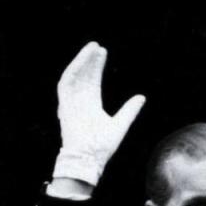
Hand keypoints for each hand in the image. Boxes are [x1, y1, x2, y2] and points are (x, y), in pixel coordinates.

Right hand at [53, 41, 145, 185]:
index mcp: (90, 106)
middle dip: (90, 61)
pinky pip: (66, 84)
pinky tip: (81, 60)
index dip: (97, 66)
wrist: (89, 159)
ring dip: (81, 62)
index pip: (92, 81)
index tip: (103, 52)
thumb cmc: (102, 147)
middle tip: (98, 46)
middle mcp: (80, 103)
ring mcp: (71, 104)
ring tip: (91, 48)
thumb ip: (130, 110)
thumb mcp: (120, 124)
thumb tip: (141, 97)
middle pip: (83, 76)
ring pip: (74, 77)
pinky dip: (72, 71)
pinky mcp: (64, 106)